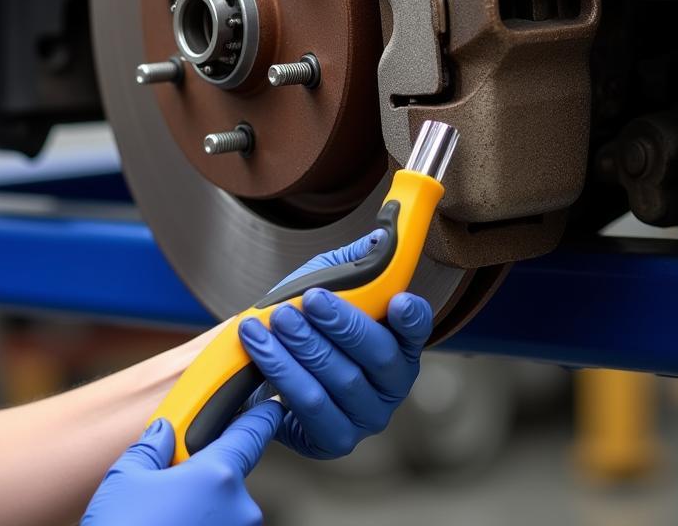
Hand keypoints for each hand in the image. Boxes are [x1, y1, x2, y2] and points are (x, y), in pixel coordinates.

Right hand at [81, 401, 282, 525]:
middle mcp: (239, 508)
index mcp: (218, 475)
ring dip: (205, 508)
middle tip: (174, 483)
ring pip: (225, 510)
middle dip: (207, 475)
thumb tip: (161, 432)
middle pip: (231, 476)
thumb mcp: (126, 479)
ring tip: (167, 516)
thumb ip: (151, 447)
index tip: (272, 406)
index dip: (263, 416)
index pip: (252, 433)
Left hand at [237, 230, 432, 459]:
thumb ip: (353, 262)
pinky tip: (261, 350)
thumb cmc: (303, 321)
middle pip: (376, 356)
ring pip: (338, 382)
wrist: (261, 363)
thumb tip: (382, 237)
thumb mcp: (326, 281)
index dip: (411, 317)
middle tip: (309, 299)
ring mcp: (365, 417)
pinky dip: (281, 375)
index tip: (397, 301)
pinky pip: (308, 409)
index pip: (416, 329)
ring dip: (302, 348)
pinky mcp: (333, 440)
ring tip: (272, 321)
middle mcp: (391, 385)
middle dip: (340, 325)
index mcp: (399, 342)